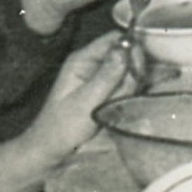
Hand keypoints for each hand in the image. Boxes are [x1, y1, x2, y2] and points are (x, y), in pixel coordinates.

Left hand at [25, 33, 136, 164]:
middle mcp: (94, 65)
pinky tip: (123, 106)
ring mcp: (101, 79)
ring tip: (115, 105)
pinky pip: (127, 86)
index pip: (114, 40)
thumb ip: (108, 75)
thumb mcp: (86, 101)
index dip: (131, 49)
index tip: (139, 69)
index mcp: (83, 59)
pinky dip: (131, 94)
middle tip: (123, 94)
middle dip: (132, 73)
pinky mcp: (108, 93)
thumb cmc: (62, 127)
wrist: (51, 151)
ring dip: (131, 88)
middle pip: (127, 55)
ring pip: (130, 73)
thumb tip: (128, 48)